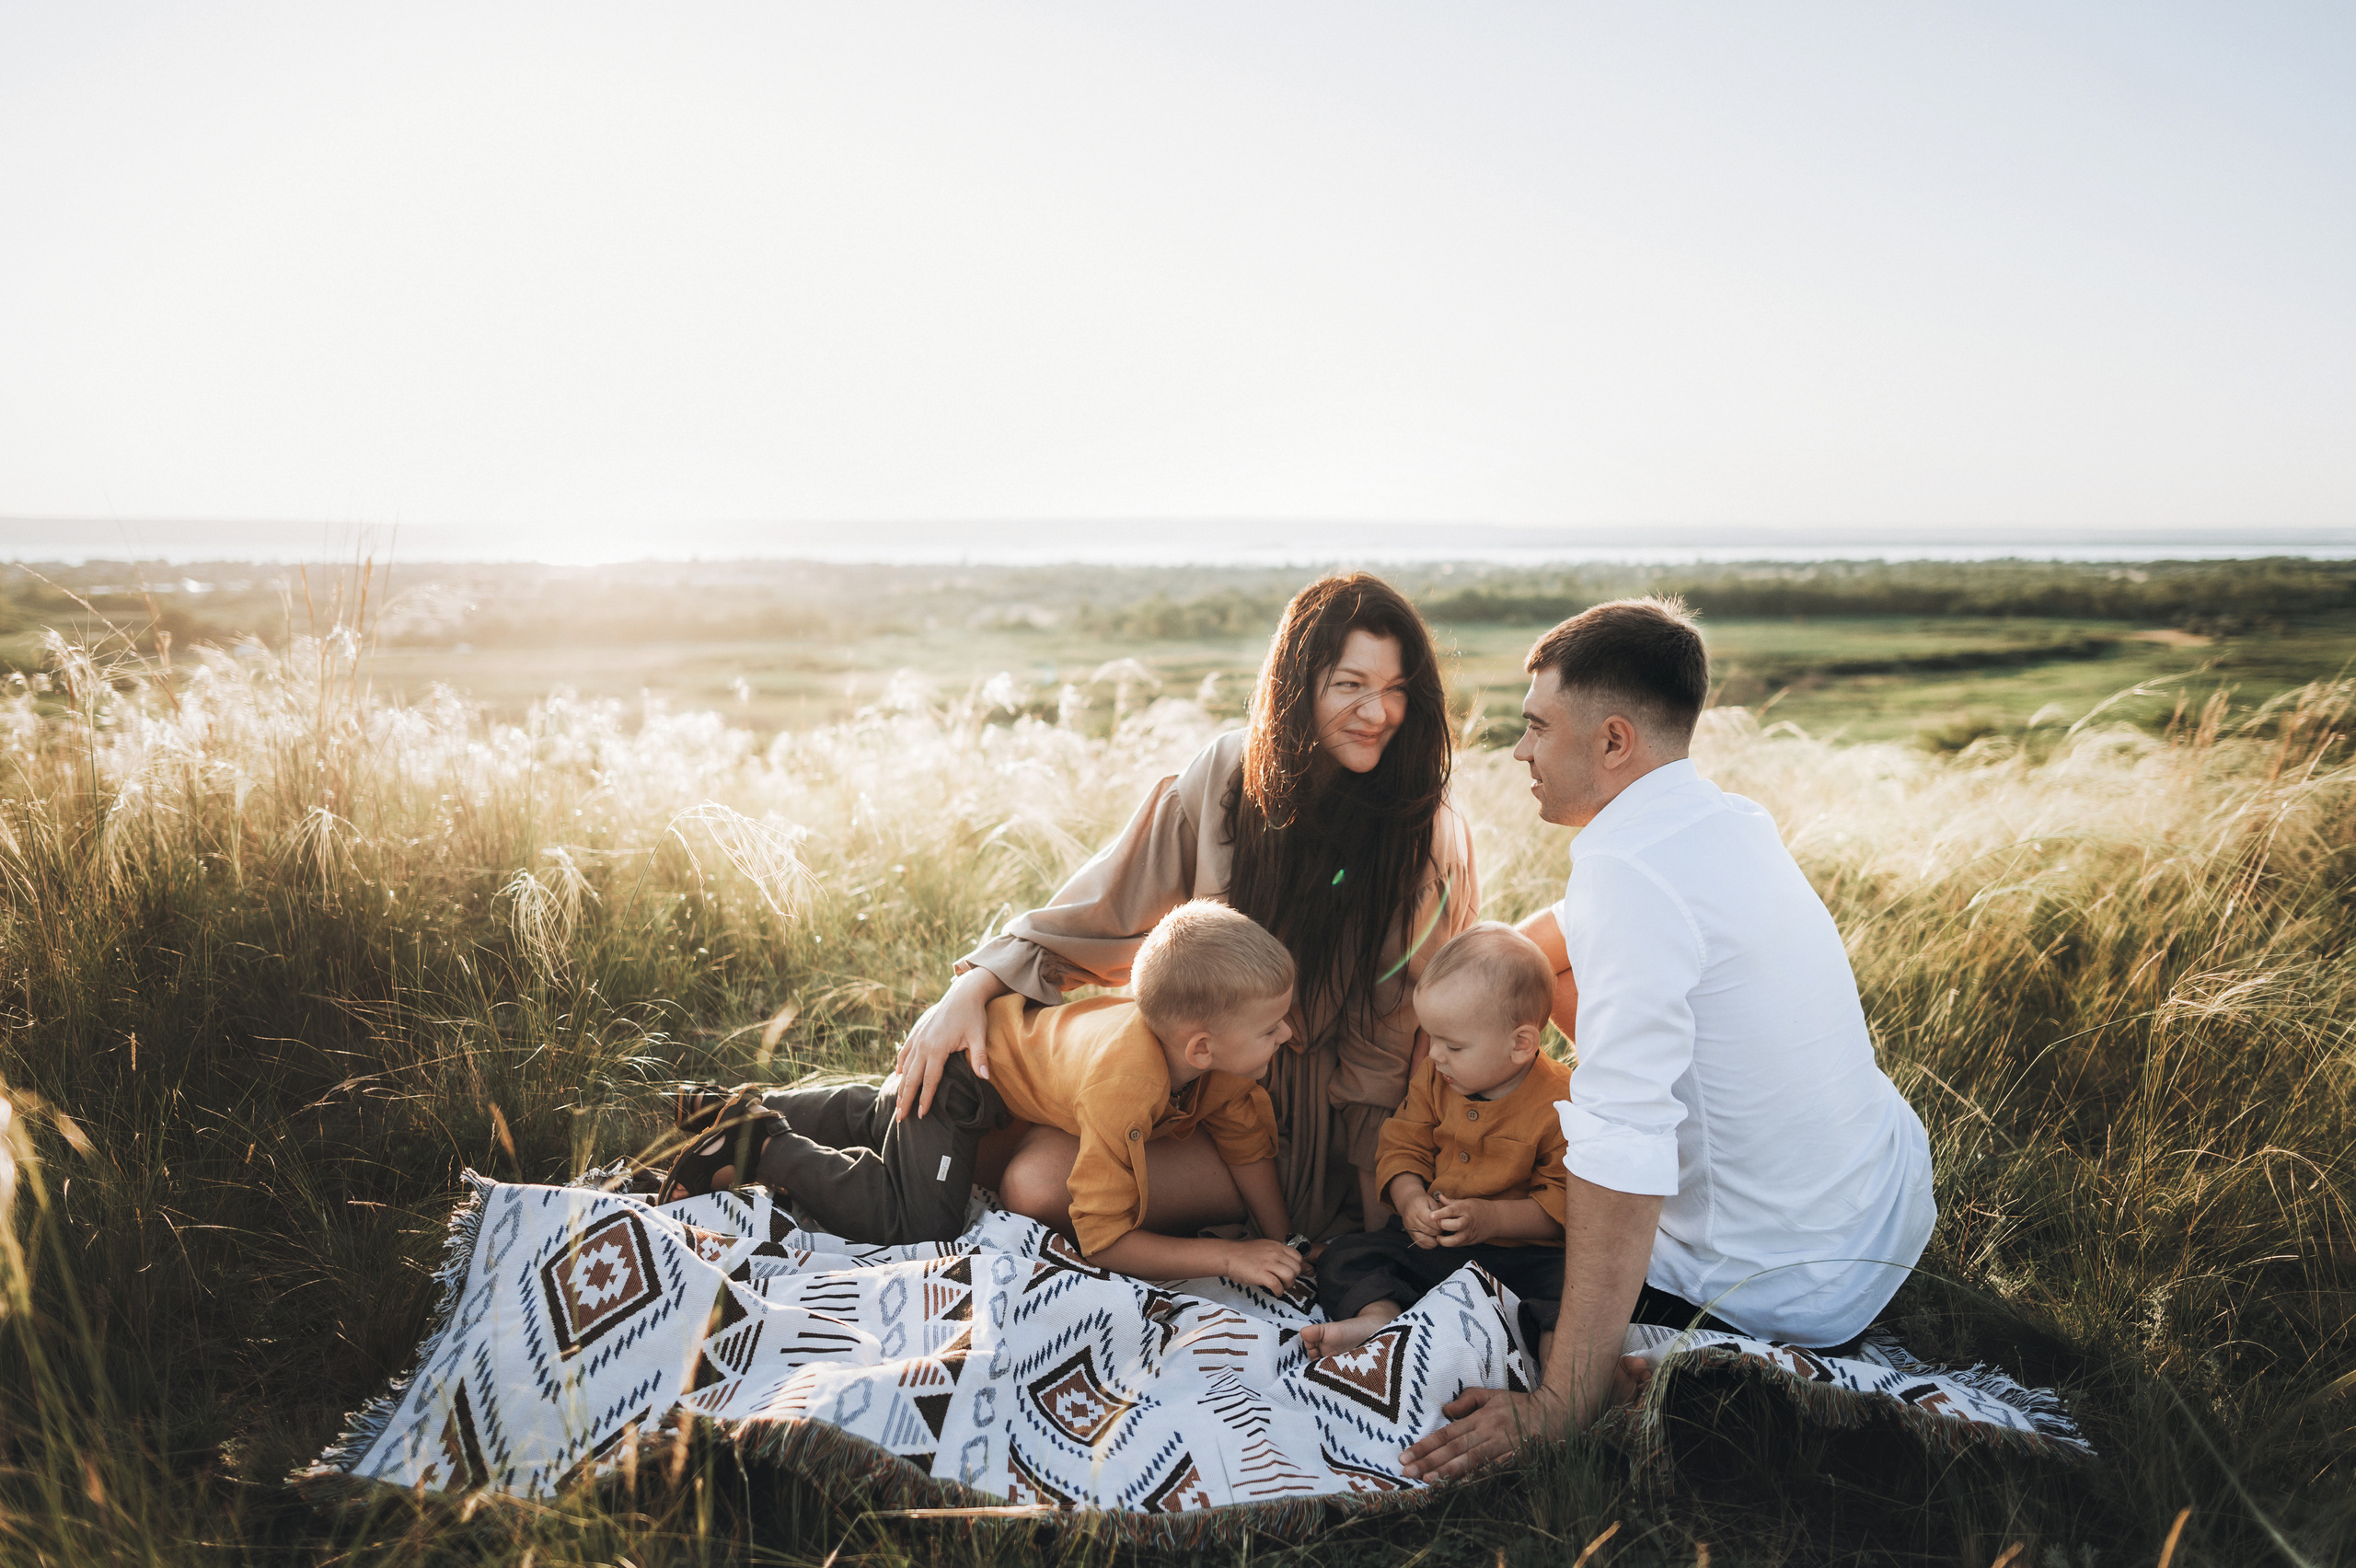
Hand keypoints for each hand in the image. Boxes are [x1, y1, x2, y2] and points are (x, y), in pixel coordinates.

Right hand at [891, 970, 999, 1120]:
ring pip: (906, 1067)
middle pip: (912, 1078)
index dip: (925, 1099)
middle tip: (901, 1118)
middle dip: (906, 1099)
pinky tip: (898, 1075)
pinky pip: (905, 1052)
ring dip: (901, 1086)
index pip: (929, 1080)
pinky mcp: (917, 1032)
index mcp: (937, 1048)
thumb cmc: (973, 1015)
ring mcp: (918, 1038)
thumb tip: (985, 1078)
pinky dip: (900, 1065)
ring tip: (898, 1103)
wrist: (963, 993)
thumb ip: (979, 1057)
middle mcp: (923, 1044)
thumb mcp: (978, 1036)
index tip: (921, 1115)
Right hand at [1222, 1238, 1307, 1293]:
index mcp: (1277, 1246)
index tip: (1290, 1273)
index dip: (1296, 1268)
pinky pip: (1277, 1285)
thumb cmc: (1244, 1254)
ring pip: (1290, 1276)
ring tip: (1281, 1286)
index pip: (1298, 1257)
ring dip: (1288, 1285)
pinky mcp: (1260, 1274)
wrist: (1228, 1256)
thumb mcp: (1265, 1247)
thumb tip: (1289, 1264)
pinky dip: (1279, 1291)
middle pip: (1296, 1268)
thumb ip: (1277, 1253)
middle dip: (1293, 1278)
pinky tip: (1275, 1292)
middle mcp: (1275, 1253)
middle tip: (1285, 1282)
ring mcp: (1268, 1263)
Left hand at [1397, 1358, 1649, 1479]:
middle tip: (1406, 1471)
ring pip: (1469, 1461)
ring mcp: (1502, 1447)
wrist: (1556, 1413)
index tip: (1405, 1456)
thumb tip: (1445, 1409)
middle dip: (1428, 1461)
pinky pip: (1490, 1471)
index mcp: (1480, 1417)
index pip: (1446, 1434)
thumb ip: (1468, 1400)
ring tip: (1427, 1480)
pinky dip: (1474, 1479)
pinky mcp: (1515, 1459)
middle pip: (1453, 1449)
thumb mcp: (1493, 1394)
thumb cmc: (1520, 1405)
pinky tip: (1458, 1486)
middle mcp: (1487, 1432)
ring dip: (1446, 1472)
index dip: (1424, 1445)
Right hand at [1398, 1189, 1445, 1248]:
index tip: (1445, 1223)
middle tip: (1443, 1228)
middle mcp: (1411, 1218)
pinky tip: (1433, 1239)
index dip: (1440, 1224)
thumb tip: (1448, 1225)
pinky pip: (1420, 1243)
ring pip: (1424, 1239)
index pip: (1430, 1221)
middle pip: (1428, 1230)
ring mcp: (1409, 1227)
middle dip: (1438, 1231)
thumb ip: (1439, 1213)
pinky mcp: (1409, 1233)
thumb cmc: (1423, 1201)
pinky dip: (1428, 1244)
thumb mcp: (1432, 1202)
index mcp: (1418, 1208)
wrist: (1408, 1202)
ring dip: (1434, 1239)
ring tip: (1438, 1233)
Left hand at [1432, 1197, 1498, 1246]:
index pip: (1451, 1211)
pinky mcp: (1470, 1242)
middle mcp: (1467, 1222)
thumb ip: (1451, 1202)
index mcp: (1466, 1209)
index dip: (1439, 1214)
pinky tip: (1445, 1239)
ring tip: (1438, 1236)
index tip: (1430, 1216)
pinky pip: (1457, 1245)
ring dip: (1444, 1240)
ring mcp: (1469, 1233)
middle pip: (1451, 1226)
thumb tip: (1439, 1197)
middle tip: (1436, 1224)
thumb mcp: (1466, 1202)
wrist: (1496, 1219)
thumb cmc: (1479, 1208)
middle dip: (1441, 1225)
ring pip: (1454, 1241)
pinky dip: (1450, 1244)